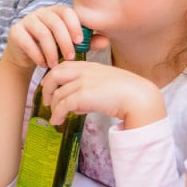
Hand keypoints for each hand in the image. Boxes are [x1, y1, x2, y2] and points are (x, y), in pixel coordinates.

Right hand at [2, 5, 86, 70]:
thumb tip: (106, 41)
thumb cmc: (53, 47)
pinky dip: (37, 54)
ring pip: (42, 32)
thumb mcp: (71, 45)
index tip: (80, 41)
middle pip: (55, 22)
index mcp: (56, 11)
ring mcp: (27, 20)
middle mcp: (41, 12)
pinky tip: (43, 63)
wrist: (27, 56)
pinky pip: (27, 41)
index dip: (74, 25)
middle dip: (64, 41)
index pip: (67, 12)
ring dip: (51, 51)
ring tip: (55, 64)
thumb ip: (88, 42)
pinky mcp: (15, 31)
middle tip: (70, 57)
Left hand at [40, 62, 165, 127]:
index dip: (53, 76)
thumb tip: (76, 106)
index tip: (51, 87)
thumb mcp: (106, 85)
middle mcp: (84, 71)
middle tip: (47, 101)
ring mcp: (83, 82)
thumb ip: (90, 90)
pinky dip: (56, 114)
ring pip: (57, 94)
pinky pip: (62, 105)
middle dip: (46, 88)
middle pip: (54, 74)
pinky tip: (56, 121)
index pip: (64, 66)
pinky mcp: (83, 96)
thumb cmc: (128, 93)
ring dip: (53, 107)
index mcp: (90, 66)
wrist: (139, 97)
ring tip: (55, 117)